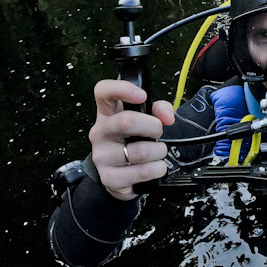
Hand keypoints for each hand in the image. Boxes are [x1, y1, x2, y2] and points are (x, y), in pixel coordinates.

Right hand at [88, 79, 175, 200]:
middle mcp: (100, 132)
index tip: (142, 95)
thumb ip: (159, 110)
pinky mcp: (109, 177)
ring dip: (158, 151)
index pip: (103, 91)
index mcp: (107, 113)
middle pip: (126, 121)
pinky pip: (143, 172)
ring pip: (140, 151)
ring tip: (157, 152)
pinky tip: (154, 167)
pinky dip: (157, 169)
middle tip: (158, 132)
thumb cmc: (134, 141)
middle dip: (153, 127)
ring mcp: (101, 155)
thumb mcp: (146, 120)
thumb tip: (167, 117)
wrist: (122, 175)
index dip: (122, 89)